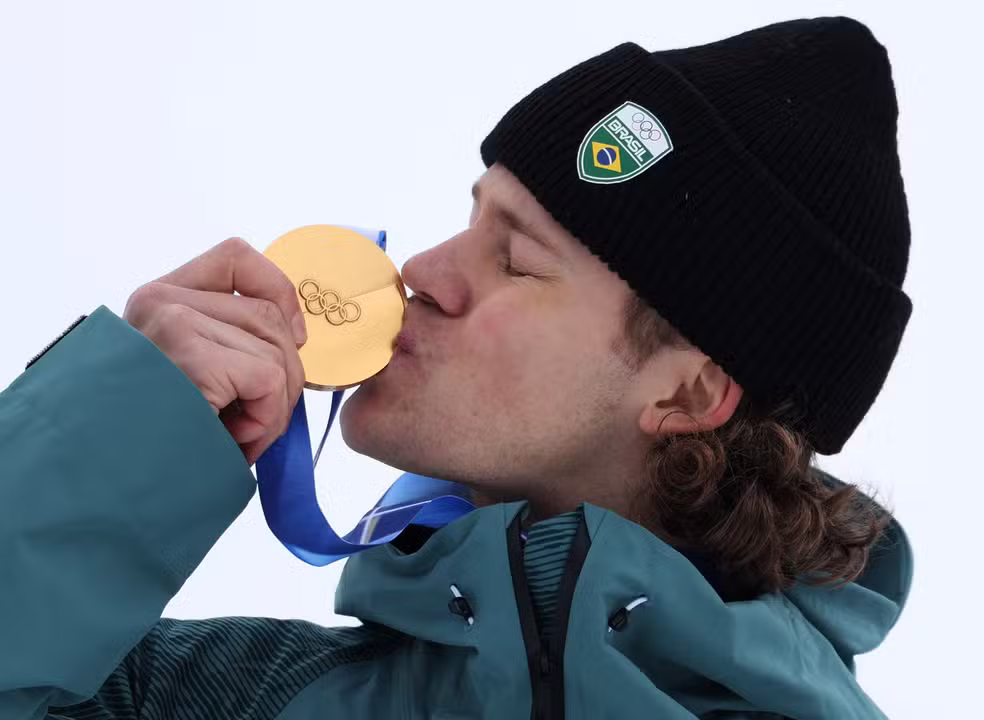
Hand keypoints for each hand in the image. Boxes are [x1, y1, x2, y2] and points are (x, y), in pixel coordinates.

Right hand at [124, 237, 307, 464]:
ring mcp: (175, 325)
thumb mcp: (188, 377)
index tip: (294, 337)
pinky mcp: (191, 358)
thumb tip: (295, 337)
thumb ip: (228, 343)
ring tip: (235, 437)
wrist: (106, 489)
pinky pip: (270, 380)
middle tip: (255, 421)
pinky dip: (265, 420)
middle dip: (284, 376)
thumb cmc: (153, 441)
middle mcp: (161, 303)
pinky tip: (233, 441)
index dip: (280, 293)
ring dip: (273, 408)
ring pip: (276, 352)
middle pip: (268, 315)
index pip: (236, 258)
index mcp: (159, 301)